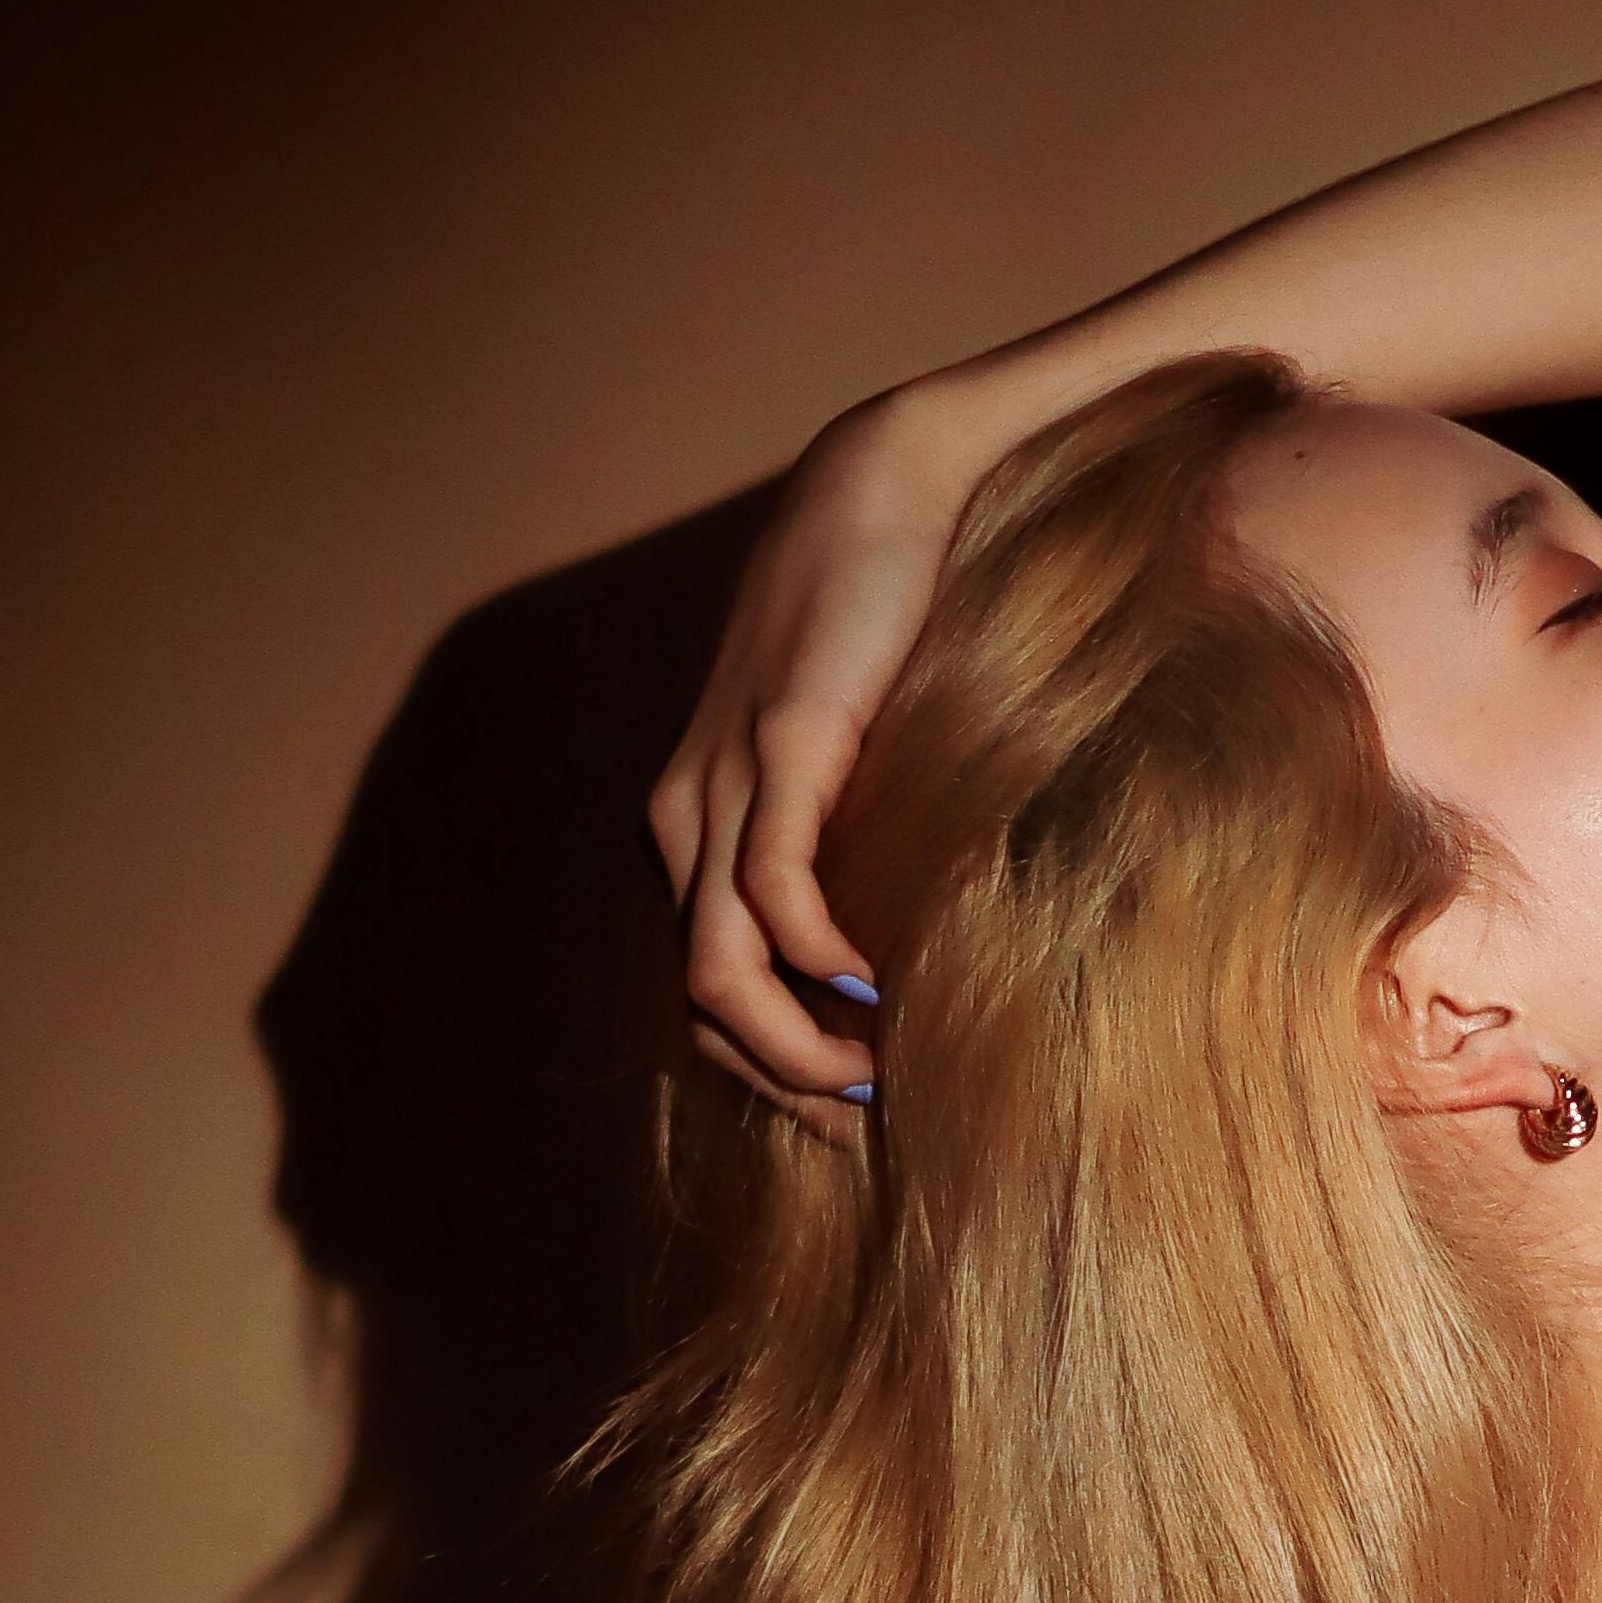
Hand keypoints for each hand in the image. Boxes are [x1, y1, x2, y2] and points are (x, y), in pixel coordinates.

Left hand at [646, 389, 973, 1106]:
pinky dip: (815, 956)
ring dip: (793, 1048)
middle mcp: (689, 813)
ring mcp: (725, 781)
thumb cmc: (889, 619)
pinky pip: (772, 893)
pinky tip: (875, 976)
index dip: (768, 1071)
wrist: (893, 479)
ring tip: (874, 1074)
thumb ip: (861, 839)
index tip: (855, 1110)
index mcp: (698, 822)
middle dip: (780, 1083)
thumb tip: (912, 939)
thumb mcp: (860, 757)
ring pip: (719, 972)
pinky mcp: (782, 743)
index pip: (705, 990)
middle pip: (701, 1005)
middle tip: (871, 1122)